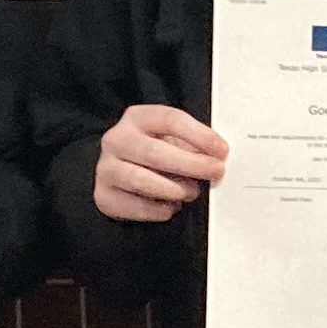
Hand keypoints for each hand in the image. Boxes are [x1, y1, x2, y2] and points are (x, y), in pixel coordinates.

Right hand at [93, 103, 226, 224]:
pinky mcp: (104, 196)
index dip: (199, 135)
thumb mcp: (172, 140)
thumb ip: (194, 145)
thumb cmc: (154, 153)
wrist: (118, 173)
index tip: (221, 150)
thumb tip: (219, 156)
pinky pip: (136, 206)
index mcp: (138, 118)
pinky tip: (172, 206)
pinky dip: (160, 209)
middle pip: (154, 151)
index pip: (169, 120)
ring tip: (191, 192)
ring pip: (141, 180)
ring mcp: (106, 168)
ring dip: (173, 189)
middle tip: (216, 172)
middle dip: (190, 164)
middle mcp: (117, 140)